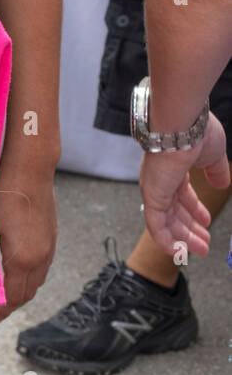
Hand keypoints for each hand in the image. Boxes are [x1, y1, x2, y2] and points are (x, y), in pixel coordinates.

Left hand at [0, 161, 57, 322]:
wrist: (30, 172)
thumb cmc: (2, 196)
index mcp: (22, 258)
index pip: (14, 295)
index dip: (3, 309)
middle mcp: (40, 258)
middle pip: (28, 293)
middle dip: (13, 304)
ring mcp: (49, 248)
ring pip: (38, 281)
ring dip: (23, 292)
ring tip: (7, 296)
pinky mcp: (52, 238)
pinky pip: (42, 268)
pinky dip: (31, 277)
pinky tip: (19, 274)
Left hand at [139, 114, 227, 258]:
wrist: (183, 124)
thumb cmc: (196, 132)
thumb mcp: (213, 155)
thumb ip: (216, 171)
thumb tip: (223, 183)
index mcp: (173, 169)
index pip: (181, 196)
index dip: (194, 211)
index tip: (206, 223)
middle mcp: (160, 180)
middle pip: (174, 211)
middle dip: (190, 229)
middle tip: (204, 245)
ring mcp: (154, 188)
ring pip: (166, 221)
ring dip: (182, 238)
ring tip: (200, 250)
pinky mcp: (151, 195)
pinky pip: (155, 223)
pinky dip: (164, 239)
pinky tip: (175, 250)